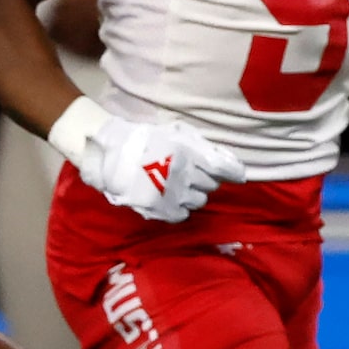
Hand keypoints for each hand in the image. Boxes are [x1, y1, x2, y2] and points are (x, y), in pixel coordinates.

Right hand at [69, 110, 246, 222]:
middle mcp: (185, 176)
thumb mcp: (177, 134)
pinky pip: (184, 214)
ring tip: (178, 184)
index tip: (237, 175)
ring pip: (200, 200)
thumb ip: (204, 147)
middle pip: (212, 185)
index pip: (224, 169)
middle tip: (191, 173)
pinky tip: (171, 198)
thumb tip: (230, 162)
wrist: (110, 153)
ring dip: (194, 193)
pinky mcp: (161, 209)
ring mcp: (174, 195)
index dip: (233, 172)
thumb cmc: (146, 139)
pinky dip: (181, 207)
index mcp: (190, 154)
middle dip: (206, 179)